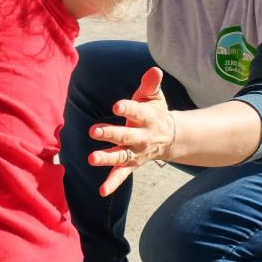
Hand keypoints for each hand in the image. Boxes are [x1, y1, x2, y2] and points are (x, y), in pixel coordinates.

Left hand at [87, 67, 176, 196]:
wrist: (169, 137)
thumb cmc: (155, 111)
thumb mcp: (155, 97)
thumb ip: (151, 85)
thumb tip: (154, 70)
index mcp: (147, 117)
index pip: (137, 111)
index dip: (127, 108)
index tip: (116, 105)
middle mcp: (141, 137)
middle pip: (126, 136)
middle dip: (111, 134)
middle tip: (94, 131)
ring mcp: (136, 152)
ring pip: (121, 156)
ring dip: (106, 158)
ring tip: (91, 159)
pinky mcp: (131, 164)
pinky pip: (121, 175)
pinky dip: (112, 184)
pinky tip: (101, 192)